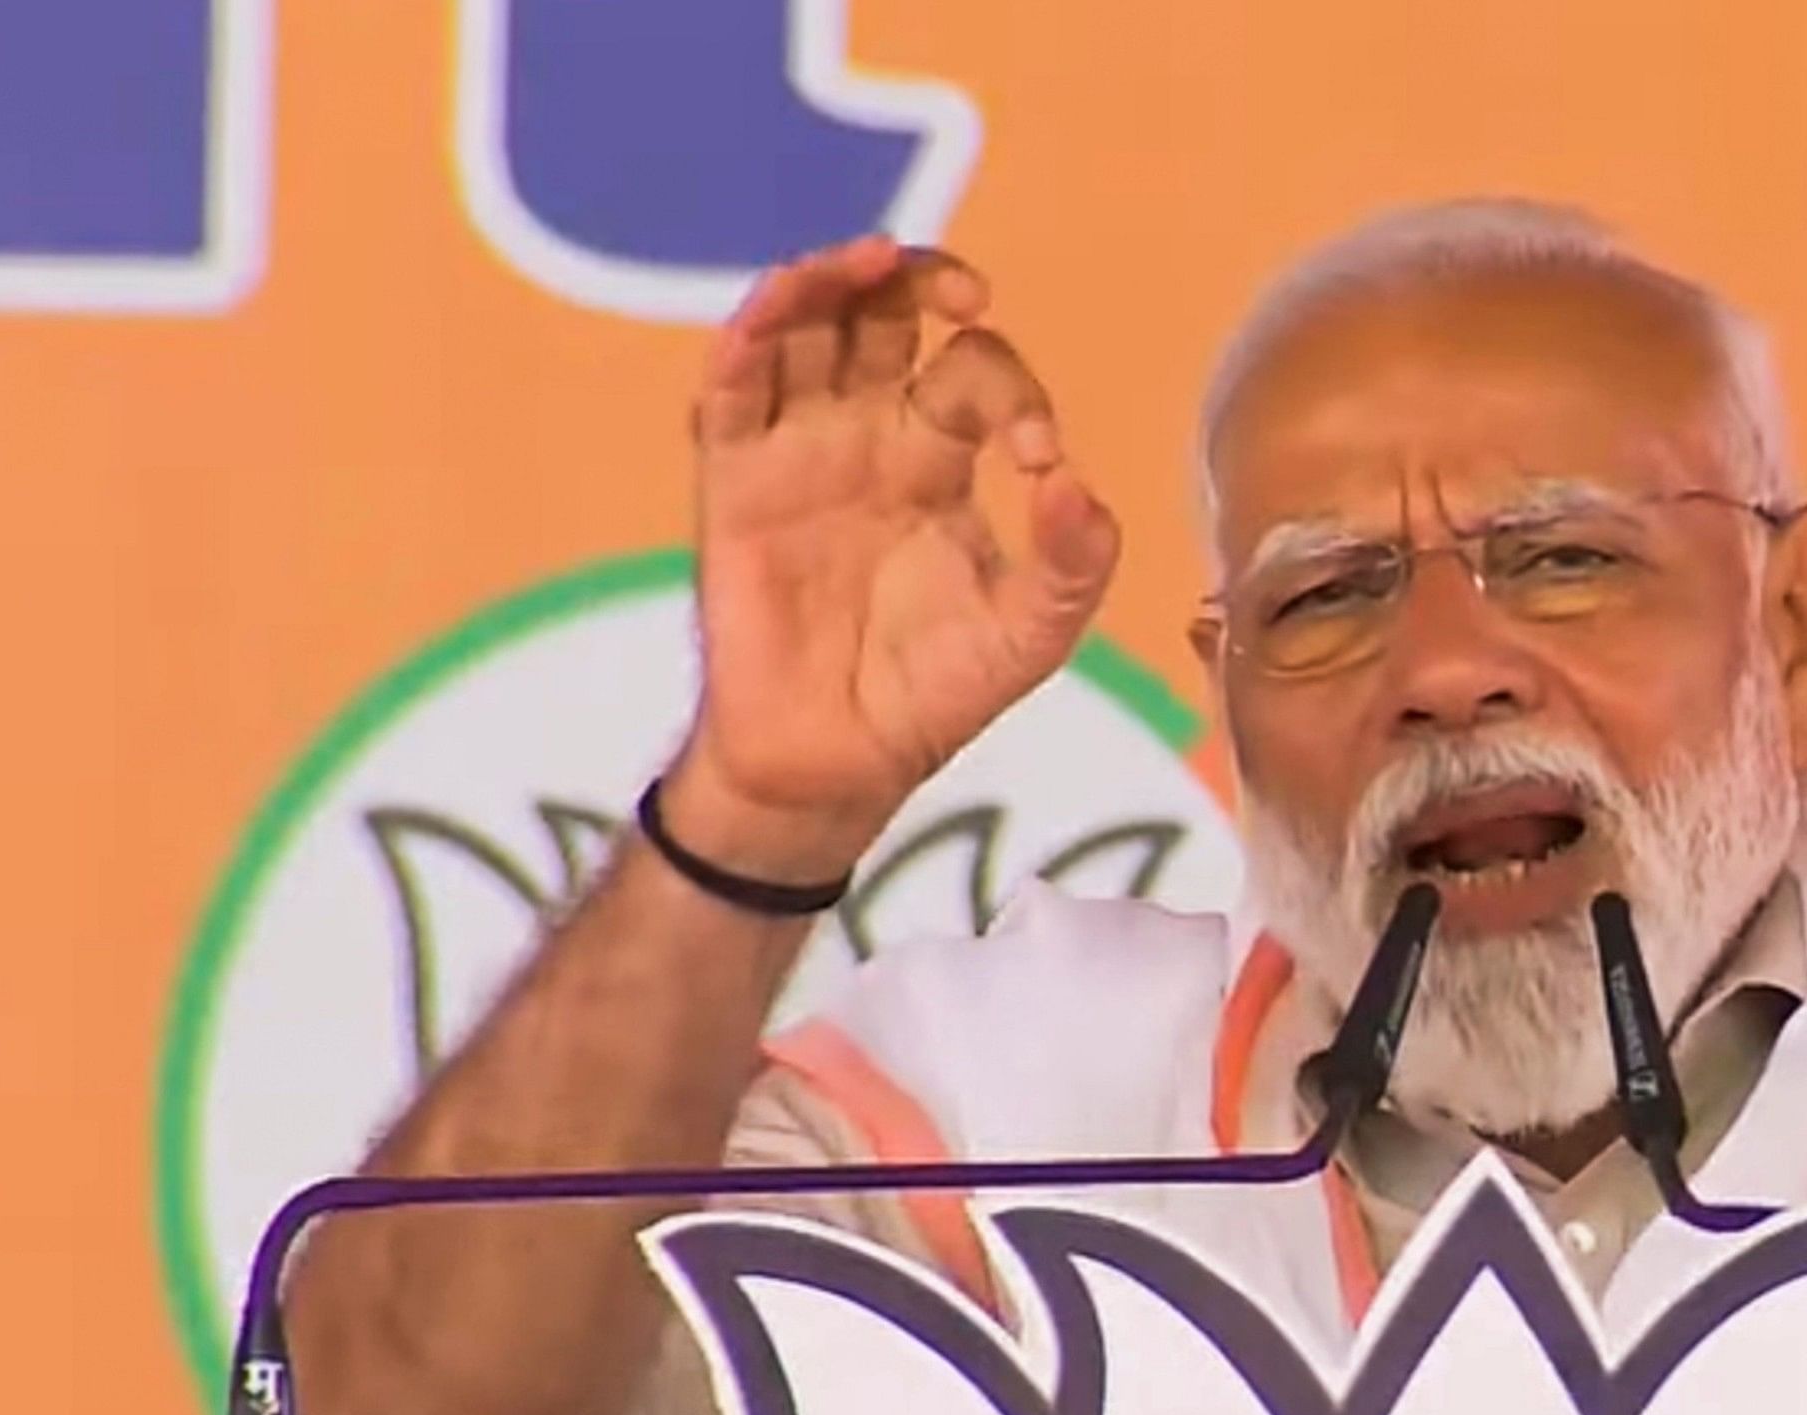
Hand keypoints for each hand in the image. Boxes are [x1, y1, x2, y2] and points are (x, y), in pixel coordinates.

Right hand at [673, 236, 1122, 879]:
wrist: (834, 763)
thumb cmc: (931, 693)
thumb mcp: (1029, 636)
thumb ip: (1070, 564)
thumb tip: (1079, 484)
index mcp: (940, 459)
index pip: (974, 375)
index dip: (1010, 391)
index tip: (1032, 456)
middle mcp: (867, 435)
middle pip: (884, 318)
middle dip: (920, 282)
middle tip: (963, 295)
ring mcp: (795, 450)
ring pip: (802, 330)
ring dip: (829, 281)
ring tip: (868, 260)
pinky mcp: (732, 481)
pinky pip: (728, 394)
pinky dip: (745, 343)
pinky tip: (771, 316)